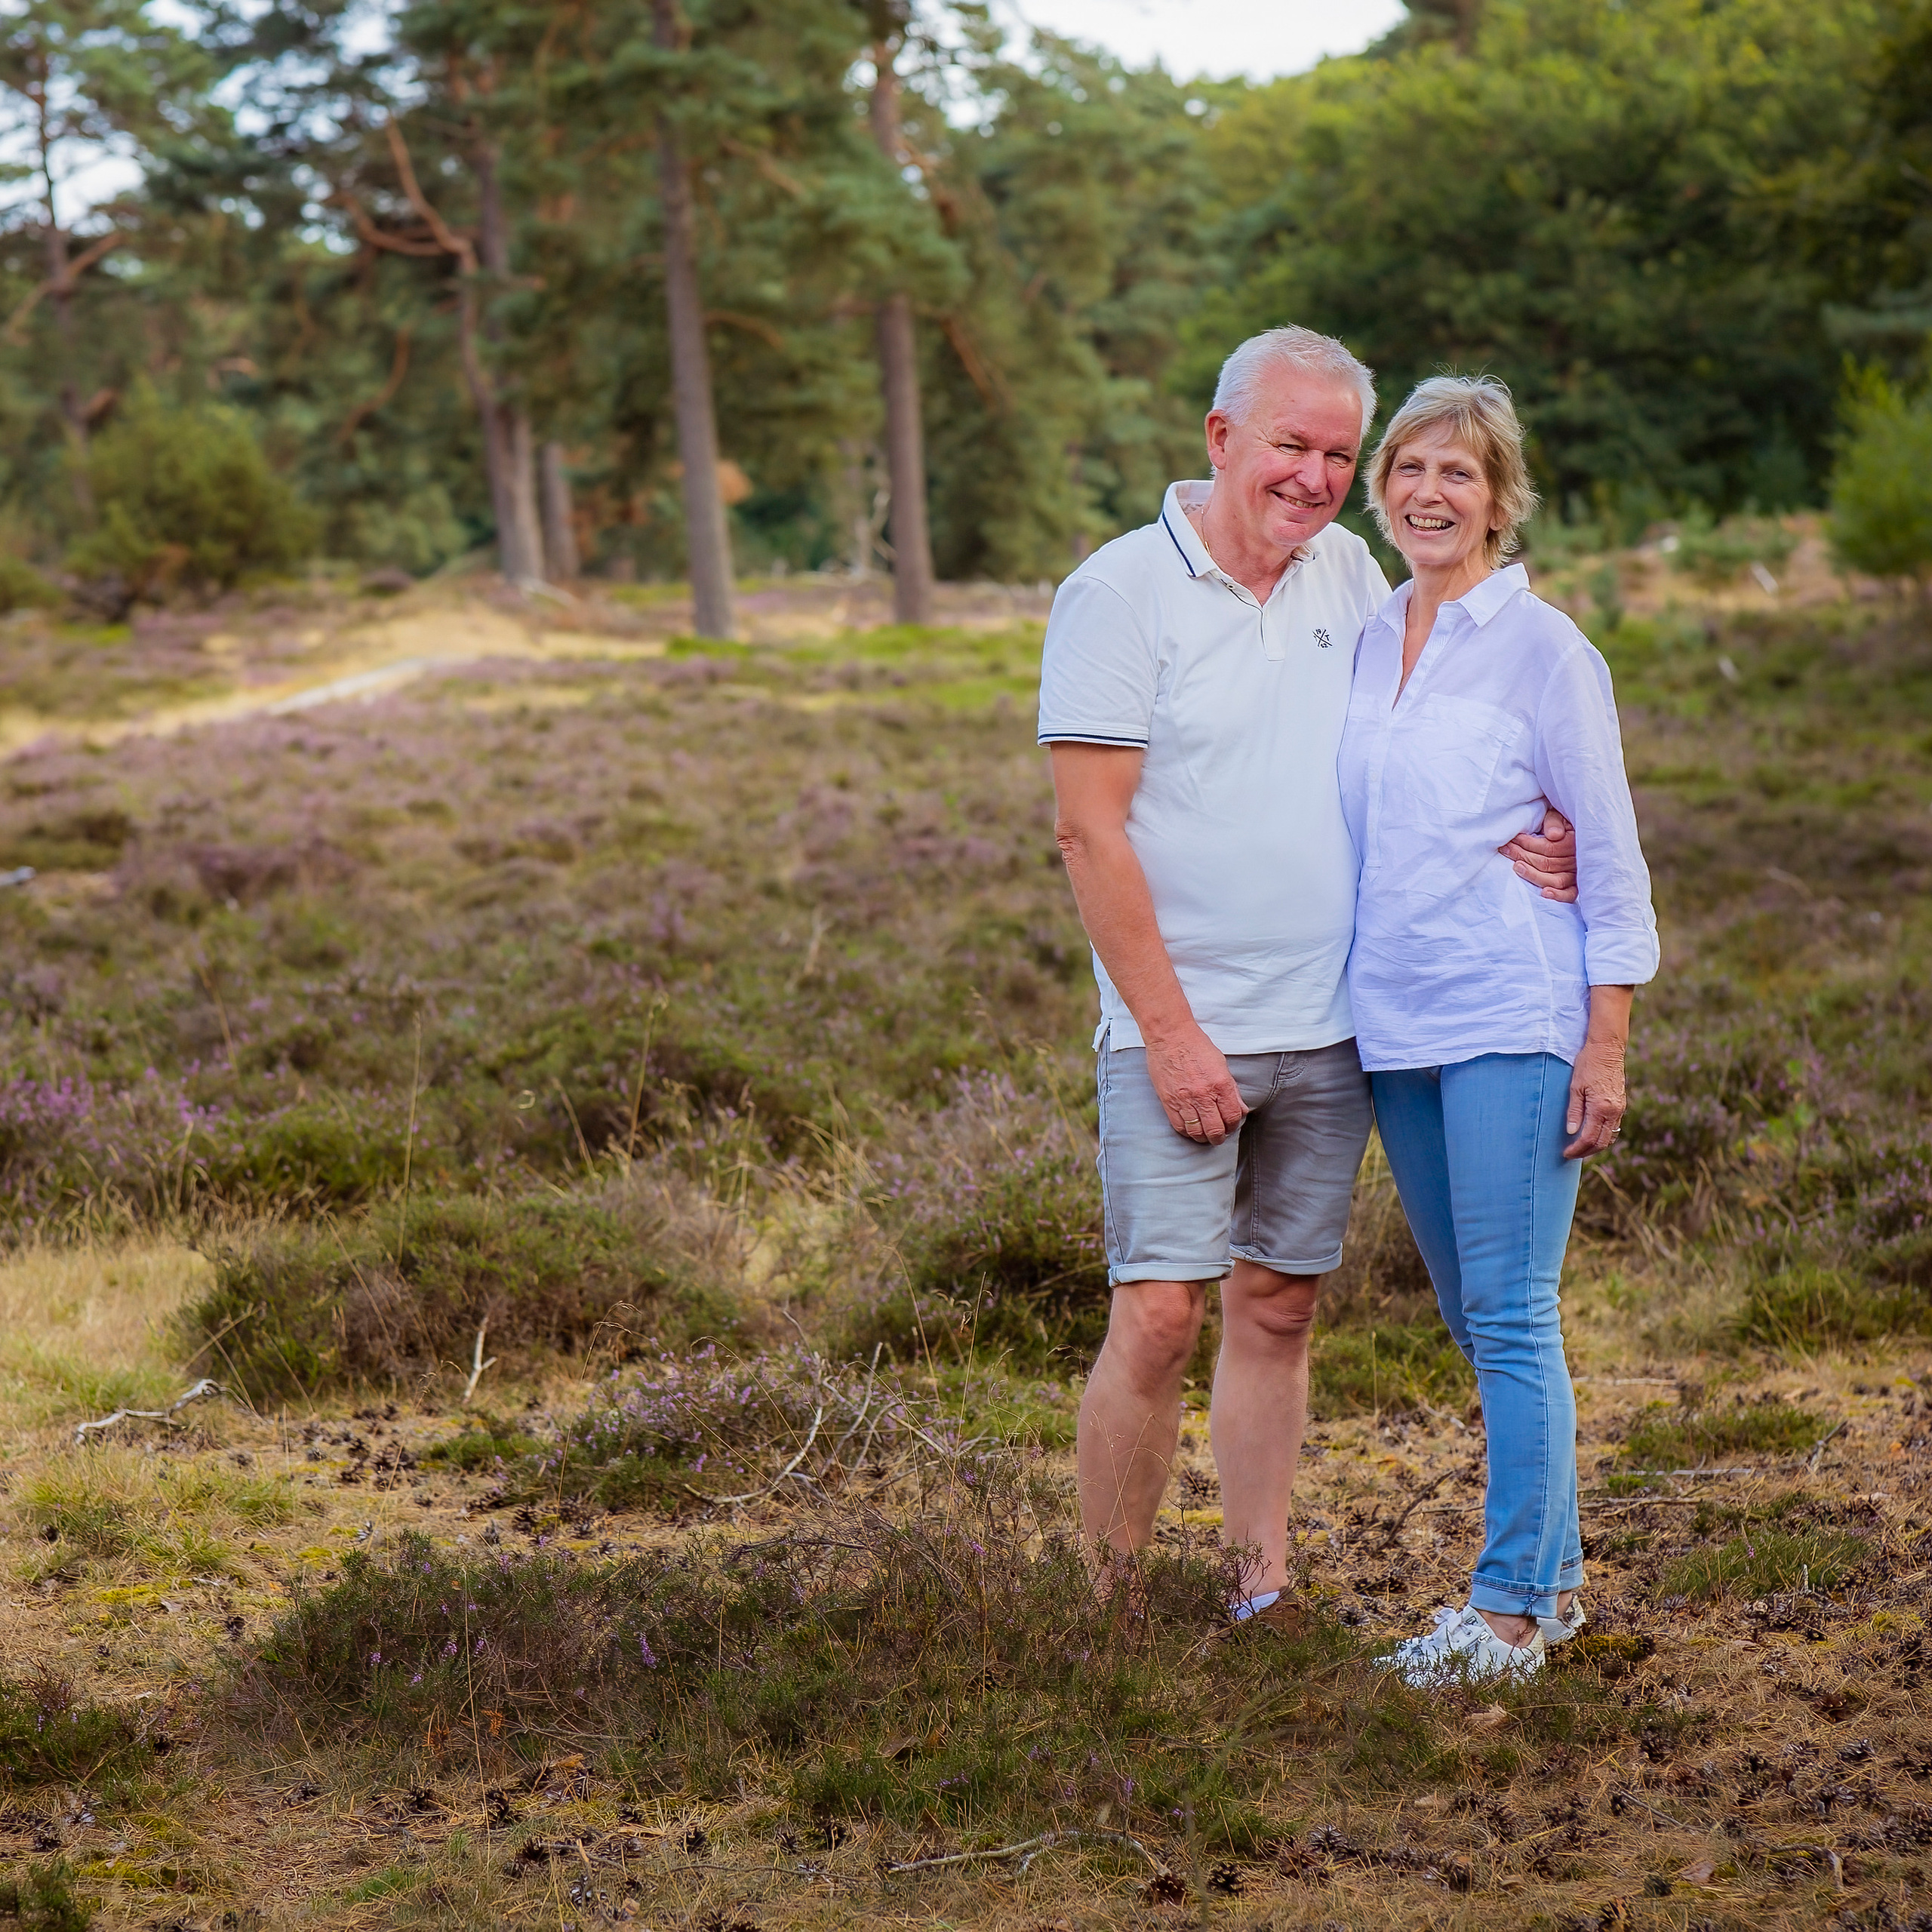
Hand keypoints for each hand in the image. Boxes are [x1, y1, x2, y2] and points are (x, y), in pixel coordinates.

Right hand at [1145, 1021, 1246, 1143]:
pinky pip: (1179, 1126)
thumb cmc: (1196, 1046)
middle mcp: (1203, 1095)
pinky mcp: (1168, 1101)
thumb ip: (1232, 1090)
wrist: (1170, 1036)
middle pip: (1215, 1129)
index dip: (1233, 1126)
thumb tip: (1240, 1109)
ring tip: (1205, 1135)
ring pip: (1197, 1132)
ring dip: (1203, 1137)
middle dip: (1219, 1137)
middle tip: (1219, 1136)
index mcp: (1220, 1085)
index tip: (1231, 1126)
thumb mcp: (1221, 1065)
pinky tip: (1191, 1129)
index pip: (1232, 1116)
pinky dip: (1187, 1132)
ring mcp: (1184, 1099)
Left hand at [1499, 806, 1577, 902]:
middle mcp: (1577, 860)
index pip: (1548, 848)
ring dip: (1533, 875)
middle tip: (1505, 850)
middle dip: (1523, 856)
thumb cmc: (1561, 824)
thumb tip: (1554, 835)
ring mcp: (1576, 874)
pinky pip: (1570, 894)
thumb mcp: (1558, 816)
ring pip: (1555, 879)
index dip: (1527, 844)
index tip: (1511, 840)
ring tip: (1517, 867)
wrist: (1575, 830)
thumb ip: (1554, 821)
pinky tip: (1544, 893)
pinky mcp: (1575, 885)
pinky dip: (1558, 895)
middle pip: (1547, 863)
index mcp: (1574, 841)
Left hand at [1563, 1029, 1626, 1158]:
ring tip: (1580, 1148)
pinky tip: (1592, 1135)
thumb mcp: (1575, 1087)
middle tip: (1571, 1154)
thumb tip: (1572, 1132)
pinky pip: (1614, 1127)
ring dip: (1596, 1146)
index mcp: (1601, 1107)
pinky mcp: (1621, 1105)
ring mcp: (1620, 1108)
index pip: (1589, 1138)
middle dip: (1586, 1151)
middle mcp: (1614, 1111)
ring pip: (1610, 1136)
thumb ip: (1574, 1111)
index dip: (1577, 1149)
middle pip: (1602, 1142)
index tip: (1566, 1153)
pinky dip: (1604, 1135)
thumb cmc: (1588, 1065)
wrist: (1607, 1049)